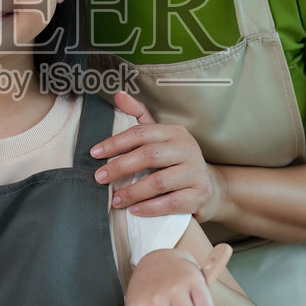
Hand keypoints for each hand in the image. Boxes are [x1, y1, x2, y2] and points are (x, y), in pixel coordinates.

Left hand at [91, 90, 224, 220]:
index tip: (94, 153)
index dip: (116, 142)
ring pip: (159, 181)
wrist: (210, 190)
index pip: (142, 132)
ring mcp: (196, 173)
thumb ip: (139, 117)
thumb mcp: (160, 138)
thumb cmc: (176, 162)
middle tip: (99, 177)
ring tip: (115, 199)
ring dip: (132, 192)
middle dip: (120, 167)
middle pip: (149, 155)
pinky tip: (134, 211)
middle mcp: (188, 148)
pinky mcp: (200, 195)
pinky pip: (171, 203)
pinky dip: (150, 208)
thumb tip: (118, 94)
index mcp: (175, 132)